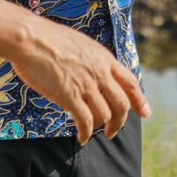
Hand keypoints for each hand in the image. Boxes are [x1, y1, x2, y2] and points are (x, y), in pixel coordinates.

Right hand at [10, 17, 149, 145]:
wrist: (31, 39)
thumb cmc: (48, 38)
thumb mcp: (81, 44)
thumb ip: (91, 60)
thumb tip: (92, 72)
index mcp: (104, 58)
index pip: (130, 82)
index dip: (139, 100)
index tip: (145, 113)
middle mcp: (100, 73)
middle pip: (121, 104)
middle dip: (120, 121)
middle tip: (114, 131)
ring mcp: (86, 85)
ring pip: (105, 115)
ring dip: (102, 128)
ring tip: (94, 132)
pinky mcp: (70, 96)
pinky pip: (85, 121)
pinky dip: (86, 133)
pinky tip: (81, 138)